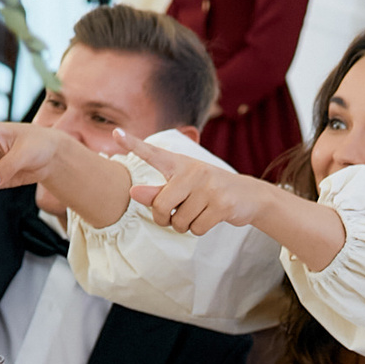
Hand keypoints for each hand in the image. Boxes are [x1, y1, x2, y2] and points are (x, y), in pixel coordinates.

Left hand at [123, 134, 264, 234]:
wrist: (248, 196)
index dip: (133, 144)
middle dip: (164, 218)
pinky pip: (196, 229)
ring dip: (184, 226)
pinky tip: (209, 218)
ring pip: (179, 221)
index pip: (152, 153)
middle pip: (161, 206)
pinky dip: (198, 230)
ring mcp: (209, 187)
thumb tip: (133, 193)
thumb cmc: (207, 191)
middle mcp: (194, 171)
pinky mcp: (222, 204)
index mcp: (180, 163)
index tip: (115, 133)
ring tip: (197, 212)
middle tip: (174, 215)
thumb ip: (156, 192)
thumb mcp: (182, 187)